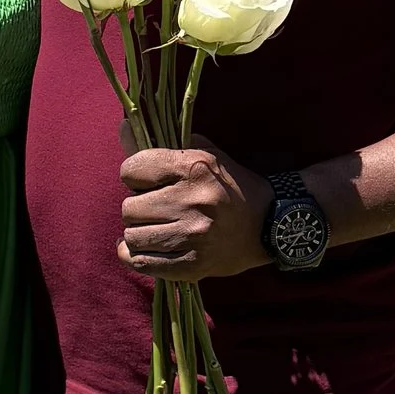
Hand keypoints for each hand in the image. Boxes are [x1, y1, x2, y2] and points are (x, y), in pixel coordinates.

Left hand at [117, 142, 270, 281]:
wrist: (271, 225)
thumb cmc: (231, 185)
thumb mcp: (203, 153)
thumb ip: (161, 142)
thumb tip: (123, 127)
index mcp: (195, 167)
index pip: (131, 170)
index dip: (134, 175)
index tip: (146, 181)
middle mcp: (193, 202)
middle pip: (129, 207)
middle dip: (138, 207)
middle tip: (156, 208)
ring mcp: (193, 237)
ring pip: (132, 237)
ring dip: (140, 233)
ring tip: (157, 228)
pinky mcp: (192, 266)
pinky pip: (141, 263)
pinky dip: (137, 257)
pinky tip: (150, 248)